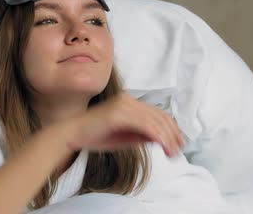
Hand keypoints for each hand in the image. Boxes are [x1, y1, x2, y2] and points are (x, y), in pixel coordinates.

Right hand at [64, 93, 183, 156]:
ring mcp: (124, 104)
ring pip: (155, 120)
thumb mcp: (125, 137)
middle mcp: (128, 100)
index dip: (172, 128)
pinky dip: (157, 135)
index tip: (179, 143)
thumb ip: (142, 135)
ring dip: (167, 137)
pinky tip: (163, 146)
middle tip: (178, 151)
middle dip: (172, 134)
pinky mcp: (119, 112)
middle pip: (160, 116)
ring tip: (172, 153)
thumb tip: (162, 138)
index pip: (158, 113)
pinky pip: (145, 124)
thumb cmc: (96, 136)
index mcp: (129, 103)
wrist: (72, 134)